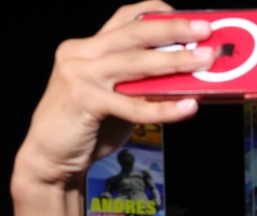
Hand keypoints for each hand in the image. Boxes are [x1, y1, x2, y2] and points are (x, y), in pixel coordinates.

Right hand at [13, 1, 215, 186]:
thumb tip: (182, 79)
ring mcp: (79, 74)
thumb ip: (140, 85)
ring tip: (205, 61)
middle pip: (134, 33)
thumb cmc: (87, 128)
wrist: (51, 159)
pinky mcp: (84, 100)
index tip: (186, 17)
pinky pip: (133, 105)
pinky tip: (188, 107)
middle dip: (174, 29)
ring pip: (136, 63)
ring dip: (176, 61)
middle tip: (205, 30)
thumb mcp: (117, 98)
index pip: (123, 18)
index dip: (155, 12)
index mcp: (87, 48)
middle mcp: (80, 54)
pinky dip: (164, 108)